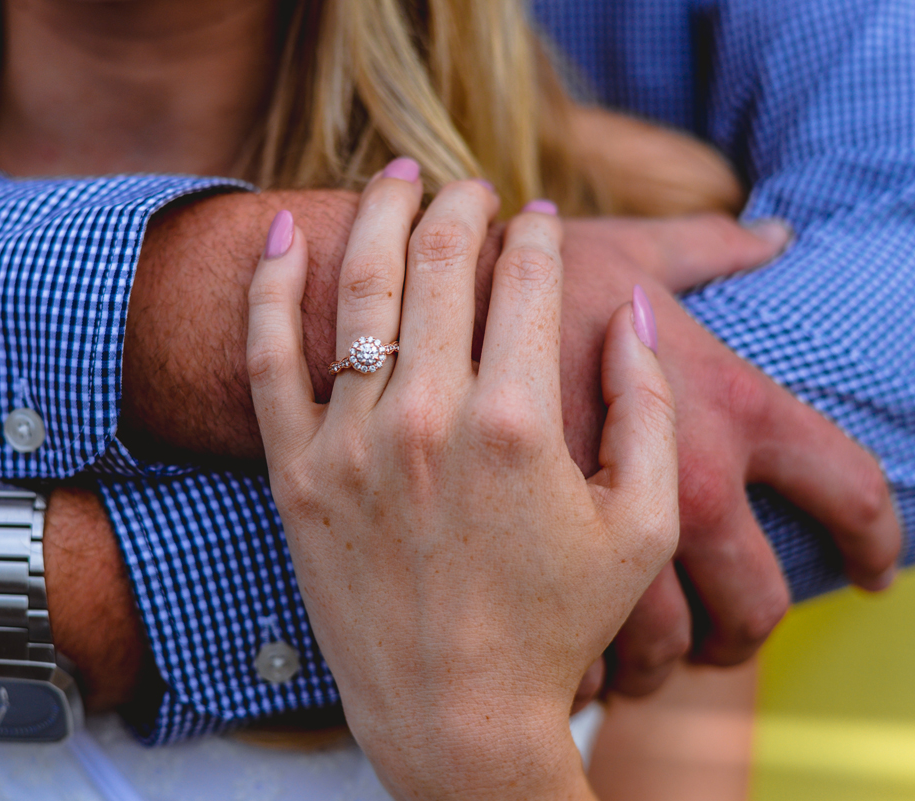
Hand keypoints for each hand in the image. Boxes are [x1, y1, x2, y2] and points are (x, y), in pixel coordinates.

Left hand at [247, 166, 677, 798]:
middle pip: (442, 264)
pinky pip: (267, 357)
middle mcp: (431, 418)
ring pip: (359, 288)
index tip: (540, 218)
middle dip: (461, 207)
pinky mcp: (296, 474)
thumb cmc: (555, 622)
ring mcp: (353, 443)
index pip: (528, 280)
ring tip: (396, 176)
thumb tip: (628, 315)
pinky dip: (270, 287)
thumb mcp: (642, 524)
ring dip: (379, 215)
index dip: (539, 234)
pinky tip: (282, 232)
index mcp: (522, 423)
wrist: (454, 714)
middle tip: (470, 188)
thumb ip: (647, 408)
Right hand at [544, 216, 902, 698]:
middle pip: (759, 603)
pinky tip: (573, 658)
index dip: (874, 540)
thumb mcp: (629, 253)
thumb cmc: (527, 278)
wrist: (411, 309)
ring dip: (666, 667)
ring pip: (667, 650)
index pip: (848, 490)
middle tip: (728, 638)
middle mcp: (693, 485)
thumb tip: (776, 234)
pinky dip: (584, 669)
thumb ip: (708, 247)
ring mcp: (612, 536)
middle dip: (747, 634)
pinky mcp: (534, 567)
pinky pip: (582, 657)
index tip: (873, 571)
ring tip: (646, 663)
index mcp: (729, 408)